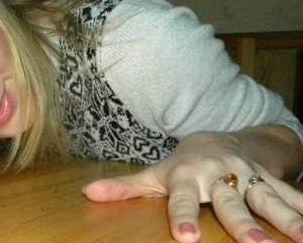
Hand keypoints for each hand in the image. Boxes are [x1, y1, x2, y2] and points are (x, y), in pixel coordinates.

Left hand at [82, 133, 302, 242]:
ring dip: (288, 218)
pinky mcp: (271, 179)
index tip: (186, 238)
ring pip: (270, 198)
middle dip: (244, 224)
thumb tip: (87, 194)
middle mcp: (221, 174)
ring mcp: (249, 176)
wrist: (221, 135)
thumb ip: (125, 187)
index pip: (183, 197)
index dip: (183, 216)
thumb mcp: (155, 173)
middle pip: (232, 201)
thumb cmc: (183, 164)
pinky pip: (293, 194)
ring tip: (302, 238)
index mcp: (188, 175)